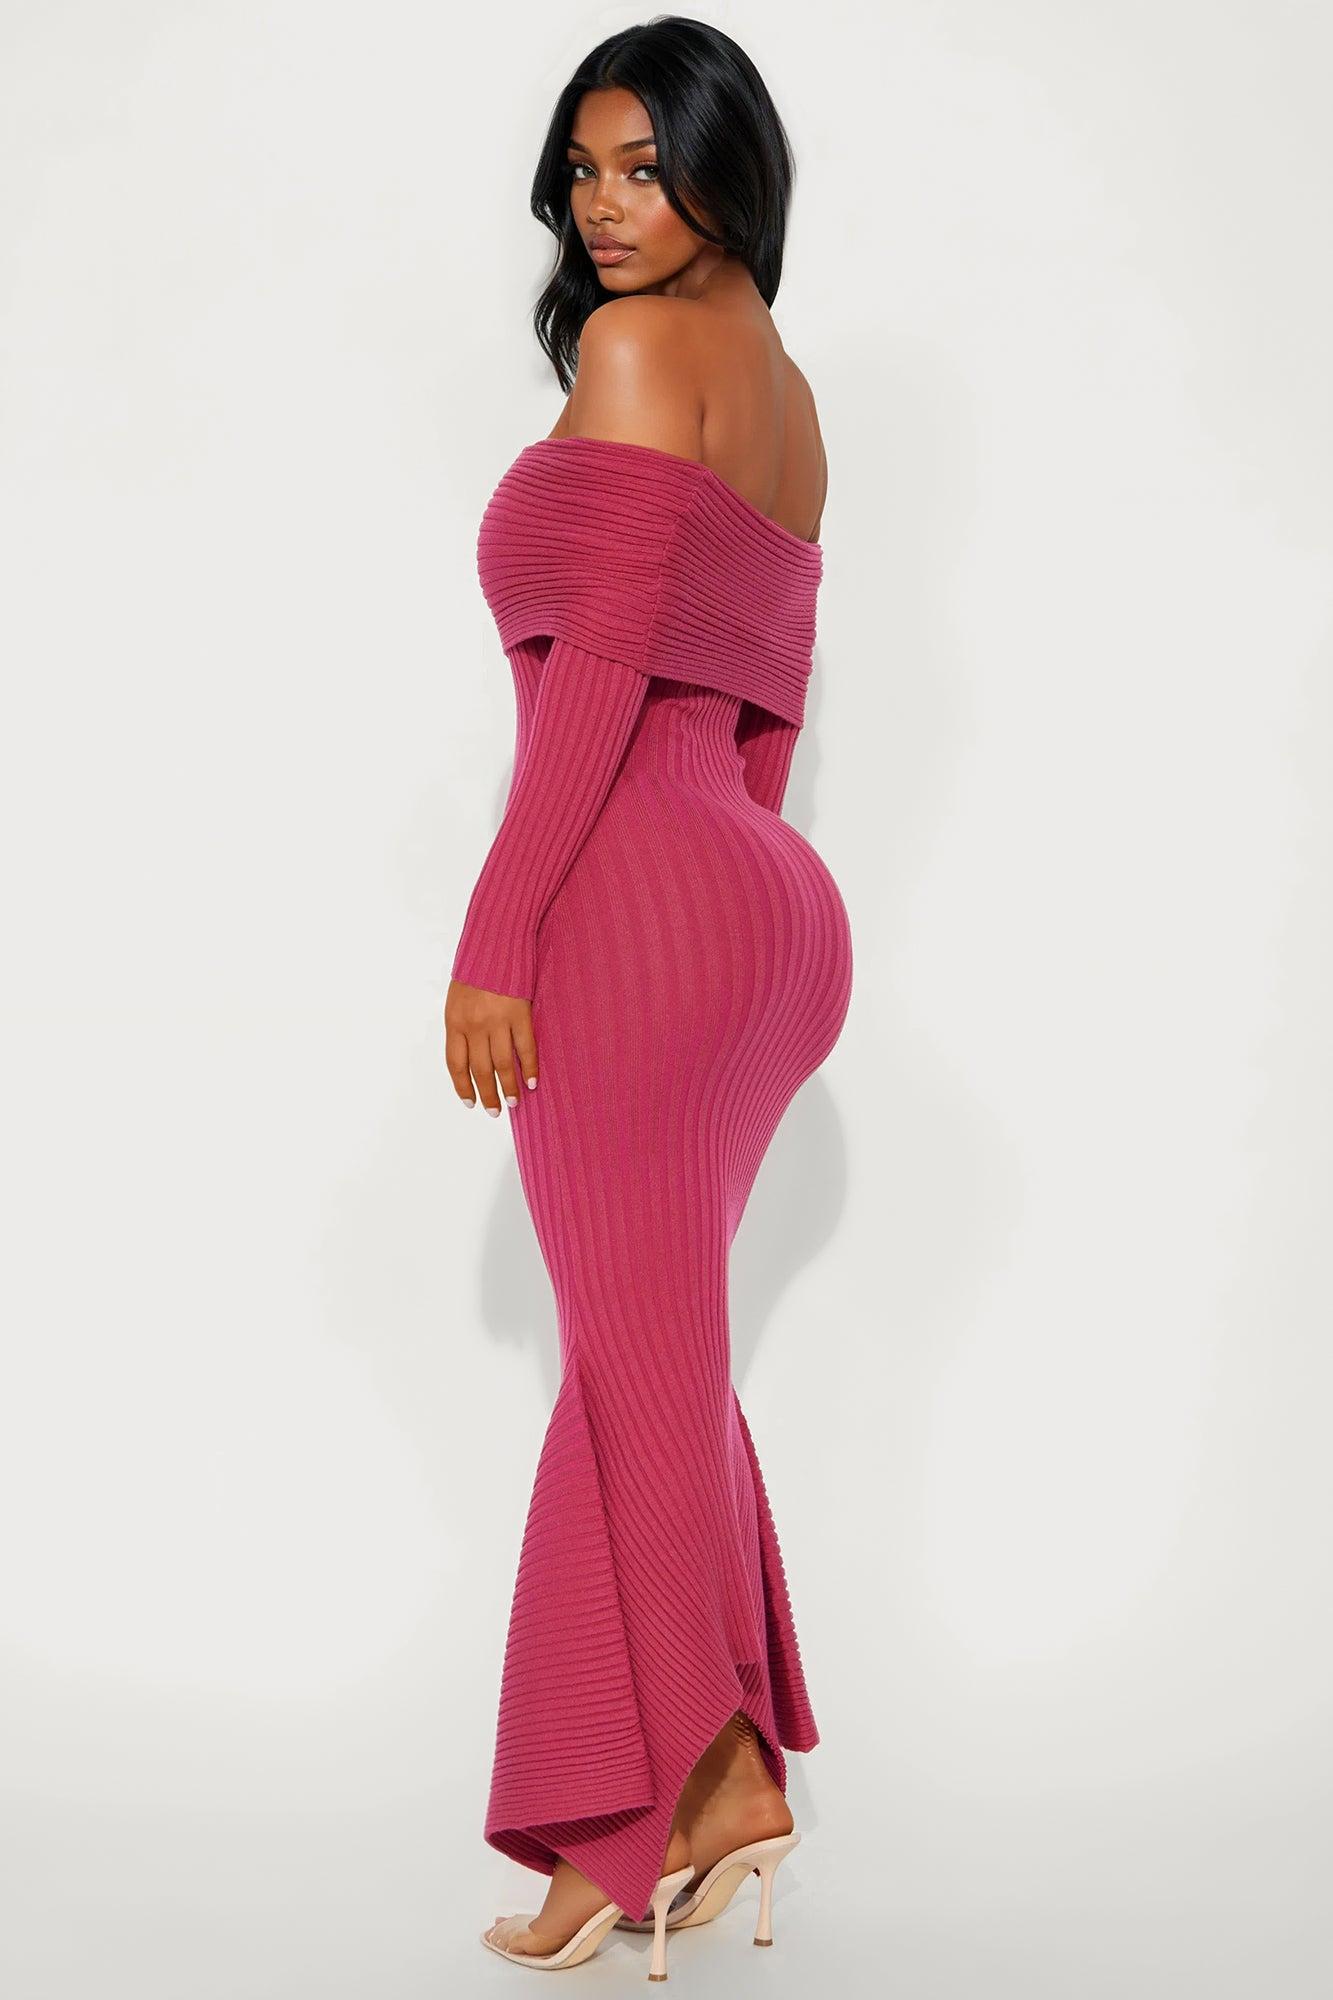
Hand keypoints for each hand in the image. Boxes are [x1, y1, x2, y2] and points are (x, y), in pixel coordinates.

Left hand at [444, 979, 537, 1115]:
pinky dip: (530, 1068)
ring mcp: (497, 1021)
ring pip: (502, 1065)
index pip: (456, 1064)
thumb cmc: (477, 969)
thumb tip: (471, 1051)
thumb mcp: (458, 997)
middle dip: (487, 1094)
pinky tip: (533, 1081)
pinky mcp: (519, 1015)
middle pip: (480, 1070)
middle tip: (494, 1111)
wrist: (496, 944)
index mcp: (454, 1022)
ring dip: (509, 1087)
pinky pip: (525, 1048)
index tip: (470, 1102)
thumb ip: (462, 1024)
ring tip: (515, 1102)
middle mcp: (474, 1026)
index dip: (463, 1086)